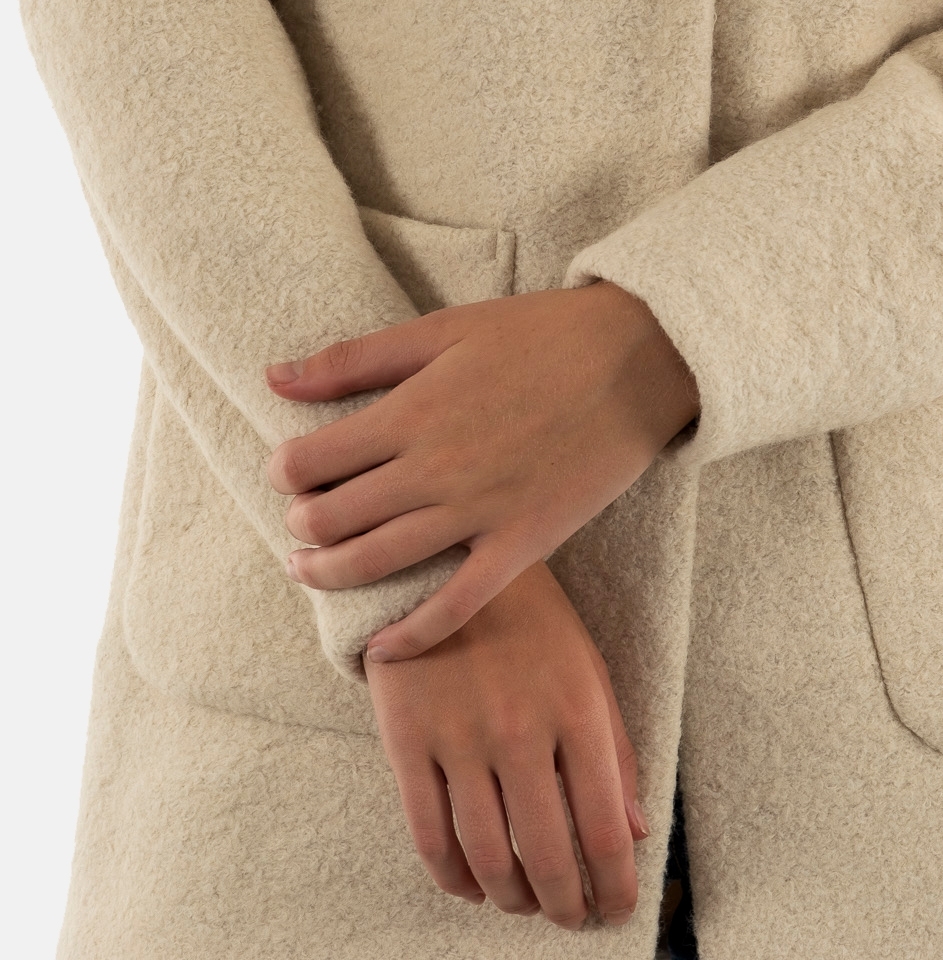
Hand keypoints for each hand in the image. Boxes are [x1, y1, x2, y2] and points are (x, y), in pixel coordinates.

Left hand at [265, 280, 698, 657]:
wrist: (636, 358)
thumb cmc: (540, 334)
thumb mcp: (443, 329)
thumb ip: (356, 358)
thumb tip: (274, 375)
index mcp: (412, 409)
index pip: (311, 460)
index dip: (282, 471)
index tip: (285, 469)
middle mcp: (435, 468)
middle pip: (334, 517)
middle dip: (300, 525)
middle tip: (297, 521)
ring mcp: (479, 512)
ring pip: (379, 563)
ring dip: (330, 574)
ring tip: (310, 569)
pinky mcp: (523, 543)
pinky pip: (455, 605)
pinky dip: (410, 634)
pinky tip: (380, 647)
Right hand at [367, 558, 649, 928]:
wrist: (443, 560)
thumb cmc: (530, 621)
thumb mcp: (587, 669)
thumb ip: (616, 751)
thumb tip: (634, 834)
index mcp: (577, 710)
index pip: (605, 830)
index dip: (613, 888)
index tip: (615, 910)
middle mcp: (521, 729)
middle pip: (546, 857)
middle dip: (564, 906)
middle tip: (570, 918)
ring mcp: (460, 737)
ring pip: (487, 858)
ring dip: (510, 899)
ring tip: (523, 902)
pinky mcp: (408, 740)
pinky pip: (430, 837)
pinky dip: (454, 879)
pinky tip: (472, 884)